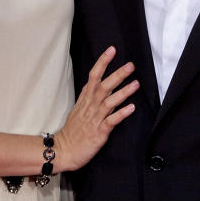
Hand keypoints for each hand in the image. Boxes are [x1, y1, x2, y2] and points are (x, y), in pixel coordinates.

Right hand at [54, 46, 137, 171]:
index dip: (102, 62)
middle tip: (130, 65)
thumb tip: (93, 84)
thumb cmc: (72, 131)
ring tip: (136, 83)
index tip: (112, 50)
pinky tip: (132, 108)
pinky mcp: (99, 132)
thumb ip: (86, 97)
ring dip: (123, 92)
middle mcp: (90, 106)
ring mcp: (94, 119)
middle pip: (103, 86)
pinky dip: (121, 114)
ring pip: (109, 101)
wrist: (63, 150)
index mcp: (85, 100)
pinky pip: (111, 121)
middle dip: (117, 74)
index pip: (93, 76)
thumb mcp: (77, 109)